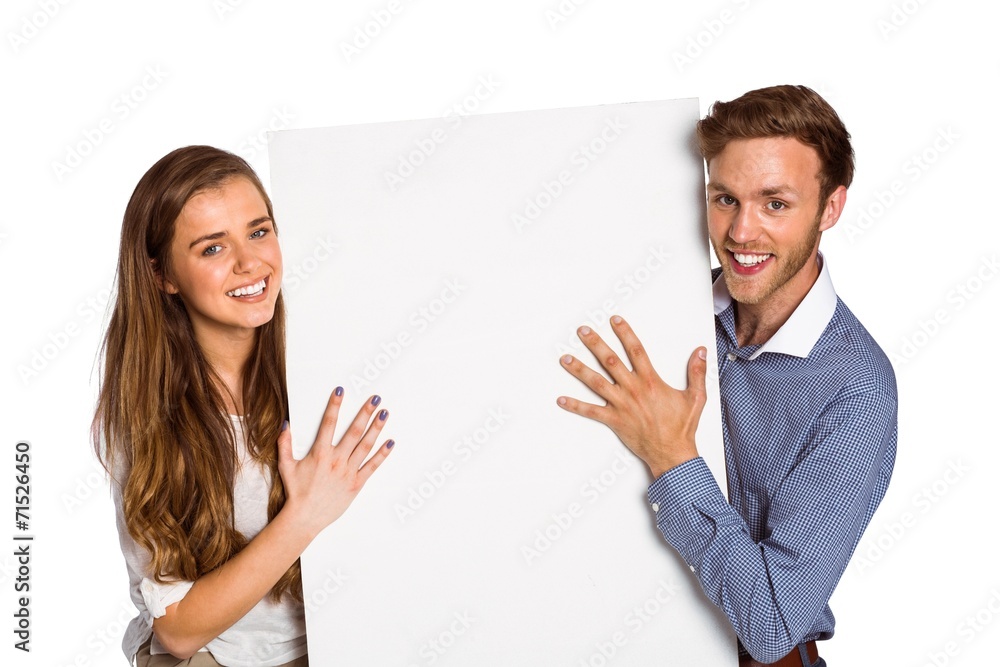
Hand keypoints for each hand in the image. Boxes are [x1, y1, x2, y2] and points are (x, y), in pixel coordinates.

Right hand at [276, 388, 393, 536]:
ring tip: (385, 414)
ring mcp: (348, 472)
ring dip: (376, 428)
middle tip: (375, 399)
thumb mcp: (286, 466)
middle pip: (353, 432)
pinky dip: (382, 454)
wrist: (305, 517)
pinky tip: (390, 442)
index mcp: (320, 454)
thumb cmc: (296, 491)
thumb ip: (284, 444)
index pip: (328, 423)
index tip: (340, 390)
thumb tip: (285, 424)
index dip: (335, 405)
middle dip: (365, 413)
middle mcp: (336, 460)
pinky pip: (372, 467)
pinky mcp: (357, 484)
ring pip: (365, 446)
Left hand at [557, 316, 706, 477]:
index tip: (614, 320)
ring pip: (595, 382)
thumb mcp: (695, 397)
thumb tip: (701, 352)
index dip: (625, 333)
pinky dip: (575, 406)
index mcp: (650, 381)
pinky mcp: (614, 420)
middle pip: (609, 360)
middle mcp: (633, 389)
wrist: (672, 452)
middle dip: (594, 343)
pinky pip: (591, 411)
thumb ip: (697, 372)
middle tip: (582, 331)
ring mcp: (621, 404)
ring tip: (565, 358)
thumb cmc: (682, 427)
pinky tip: (561, 400)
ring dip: (579, 369)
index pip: (635, 350)